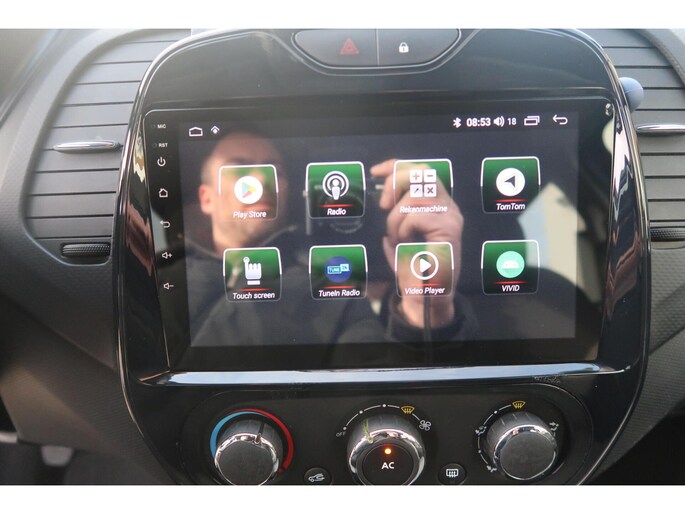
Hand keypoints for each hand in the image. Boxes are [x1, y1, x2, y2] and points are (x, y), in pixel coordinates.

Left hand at [371, 159, 463, 327]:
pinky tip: (407, 245)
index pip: (422, 170)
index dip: (397, 165)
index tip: (375, 172)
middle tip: (384, 206)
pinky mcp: (449, 228)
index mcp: (439, 206)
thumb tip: (384, 199)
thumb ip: (396, 217)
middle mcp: (448, 207)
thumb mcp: (399, 238)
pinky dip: (402, 230)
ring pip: (414, 197)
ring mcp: (451, 216)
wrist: (427, 300)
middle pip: (422, 172)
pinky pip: (415, 216)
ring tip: (398, 239)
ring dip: (396, 219)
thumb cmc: (414, 272)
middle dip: (396, 184)